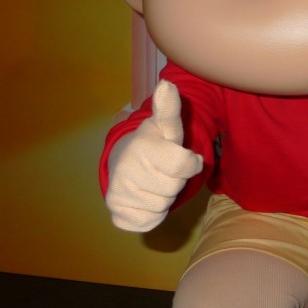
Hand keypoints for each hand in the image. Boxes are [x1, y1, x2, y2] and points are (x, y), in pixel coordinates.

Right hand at [105, 81, 203, 231]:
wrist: (123, 163)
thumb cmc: (154, 144)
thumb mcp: (166, 125)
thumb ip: (170, 108)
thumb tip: (168, 84)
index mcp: (143, 147)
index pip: (186, 165)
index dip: (190, 163)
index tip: (182, 156)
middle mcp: (125, 170)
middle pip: (175, 187)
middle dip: (175, 180)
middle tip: (163, 169)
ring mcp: (118, 193)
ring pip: (163, 206)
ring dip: (164, 196)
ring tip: (153, 181)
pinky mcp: (116, 213)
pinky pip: (149, 222)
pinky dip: (152, 214)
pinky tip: (144, 197)